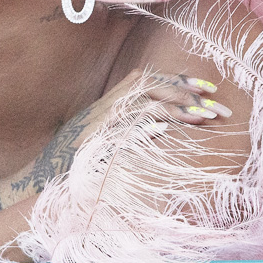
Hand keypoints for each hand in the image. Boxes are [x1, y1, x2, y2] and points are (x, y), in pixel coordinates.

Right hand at [2, 69, 228, 202]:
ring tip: (202, 120)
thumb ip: (133, 127)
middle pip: (151, 86)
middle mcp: (106, 107)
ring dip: (175, 110)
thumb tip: (167, 124)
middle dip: (187, 93)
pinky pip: (123, 128)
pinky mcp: (94, 141)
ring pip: (143, 104)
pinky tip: (163, 132)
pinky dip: (143, 127)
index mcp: (112, 104)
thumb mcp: (107, 139)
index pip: (149, 80)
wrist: (44, 182)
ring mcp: (100, 123)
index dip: (179, 80)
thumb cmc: (80, 167)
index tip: (208, 88)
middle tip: (218, 108)